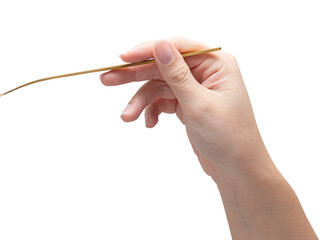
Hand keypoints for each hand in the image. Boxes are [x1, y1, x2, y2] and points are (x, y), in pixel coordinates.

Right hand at [100, 37, 271, 181]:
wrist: (236, 169)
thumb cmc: (229, 137)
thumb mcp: (199, 104)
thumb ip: (177, 75)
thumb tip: (160, 46)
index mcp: (216, 64)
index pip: (176, 48)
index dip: (147, 50)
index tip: (122, 58)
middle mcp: (205, 72)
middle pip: (162, 66)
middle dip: (134, 76)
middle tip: (107, 79)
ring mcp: (194, 88)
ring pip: (158, 86)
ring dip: (141, 101)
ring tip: (126, 117)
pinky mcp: (187, 104)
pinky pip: (162, 101)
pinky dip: (152, 111)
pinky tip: (149, 123)